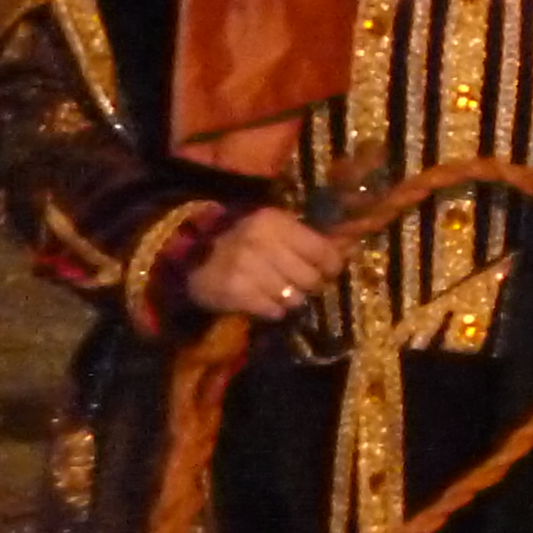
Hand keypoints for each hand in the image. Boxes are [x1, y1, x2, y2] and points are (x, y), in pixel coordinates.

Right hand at [191, 204, 347, 322]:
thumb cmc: (240, 241)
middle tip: (298, 284)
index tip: (328, 271)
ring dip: (290, 299)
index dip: (331, 266)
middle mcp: (261, 242)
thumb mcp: (270, 228)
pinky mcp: (236, 292)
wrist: (189, 257)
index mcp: (274, 222)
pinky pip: (273, 311)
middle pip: (311, 279)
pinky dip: (272, 310)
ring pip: (294, 298)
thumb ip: (304, 239)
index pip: (322, 251)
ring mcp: (247, 268)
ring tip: (276, 291)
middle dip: (309, 285)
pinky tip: (262, 300)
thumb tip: (344, 253)